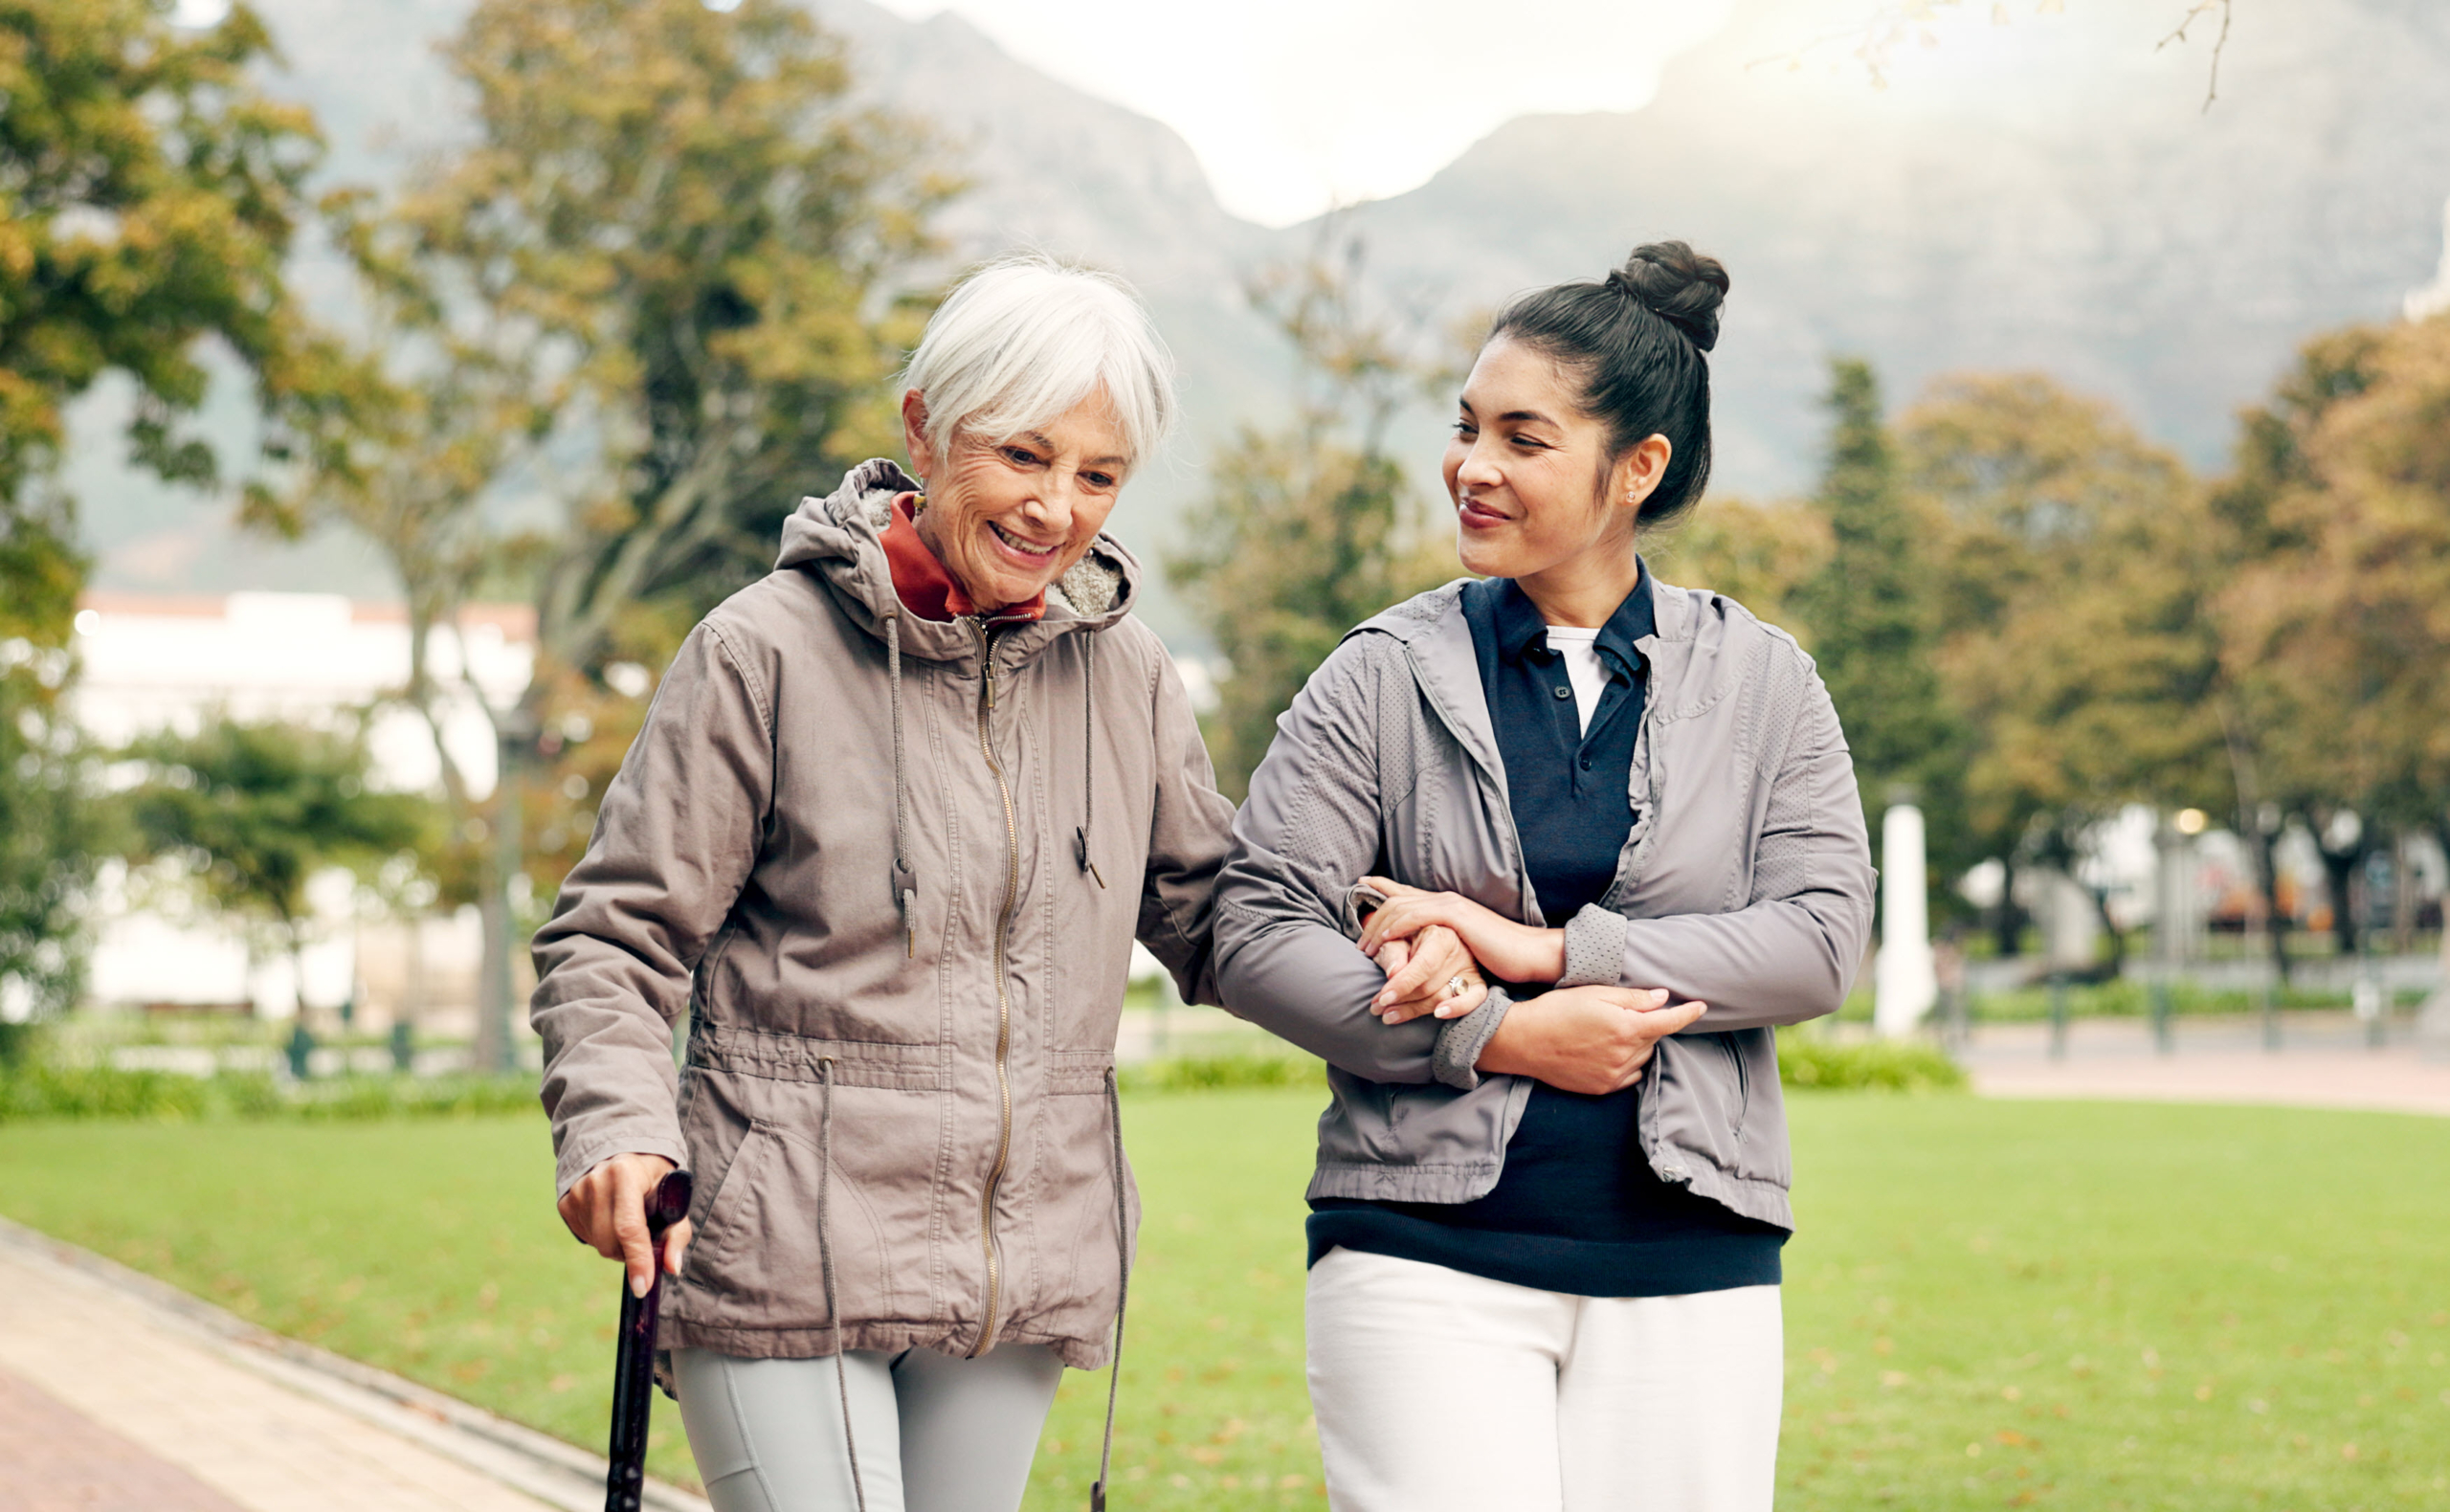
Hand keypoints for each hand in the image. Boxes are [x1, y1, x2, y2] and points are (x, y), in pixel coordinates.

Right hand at [559, 1152, 692, 1297]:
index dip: (638, 1260)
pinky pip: (585, 1237)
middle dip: (630, 1254)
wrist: (621, 1149)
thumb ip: (676, 1233)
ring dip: (616, 1245)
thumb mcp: (673, 1197)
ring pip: (597, 1244)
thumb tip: (672, 1268)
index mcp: (626, 1174)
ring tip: (628, 1221)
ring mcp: (576, 1191)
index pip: (629, 1227)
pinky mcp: (565, 1202)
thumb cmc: (653, 1178)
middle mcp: (596, 1180)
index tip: (644, 1286)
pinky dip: (601, 1237)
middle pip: (610, 1243)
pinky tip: (611, 1217)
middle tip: (644, 1239)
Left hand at [1357, 876, 1565, 984]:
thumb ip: (1442, 941)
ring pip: (1401, 908)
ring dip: (1379, 929)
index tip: (1360, 886)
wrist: (1529, 953)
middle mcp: (1445, 900)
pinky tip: (1386, 941)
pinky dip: (1398, 927)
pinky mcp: (1457, 916)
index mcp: (1445, 905)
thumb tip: (1423, 950)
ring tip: (1365, 950)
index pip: (1405, 892)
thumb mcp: (1463, 945)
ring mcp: (1450, 906)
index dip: (1381, 887)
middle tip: (1358, 943)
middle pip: (1395, 900)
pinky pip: (1417, 917)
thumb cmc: (1499, 955)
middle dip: (1372, 920)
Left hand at [1369, 924, 1487, 1024]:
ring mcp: (1470, 968)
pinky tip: (1438, 1015)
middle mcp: (1459, 950)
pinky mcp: (1478, 984)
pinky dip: (1457, 1009)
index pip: (1423, 966)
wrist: (1425, 940)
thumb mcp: (1396, 941)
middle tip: (1376, 1008)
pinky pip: (1474, 1000)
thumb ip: (1393, 952)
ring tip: (1387, 1015)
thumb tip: (1394, 973)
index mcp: (1439, 934)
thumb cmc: (1407, 941)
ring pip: (1443, 997)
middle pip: (1429, 986)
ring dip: (1413, 1011)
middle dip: (1400, 1000)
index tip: (1382, 998)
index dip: (1402, 985)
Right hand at [1475, 985, 1706, 1094]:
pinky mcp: (1602, 1087)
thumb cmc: (1557, 1010)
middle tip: (1620, 1013)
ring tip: (1608, 1032)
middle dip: (1646, 1024)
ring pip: (1642, 1057)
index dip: (1688, 1014)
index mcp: (1626, 1028)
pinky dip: (1627, 1063)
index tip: (1702, 1007)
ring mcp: (1614, 1075)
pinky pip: (1629, 1076)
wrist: (1524, 1041)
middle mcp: (1625, 1055)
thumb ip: (1633, 997)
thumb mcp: (1595, 993)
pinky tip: (1606, 1051)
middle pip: (1653, 1038)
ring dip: (1636, 1044)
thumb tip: (1662, 998)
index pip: (1669, 1022)